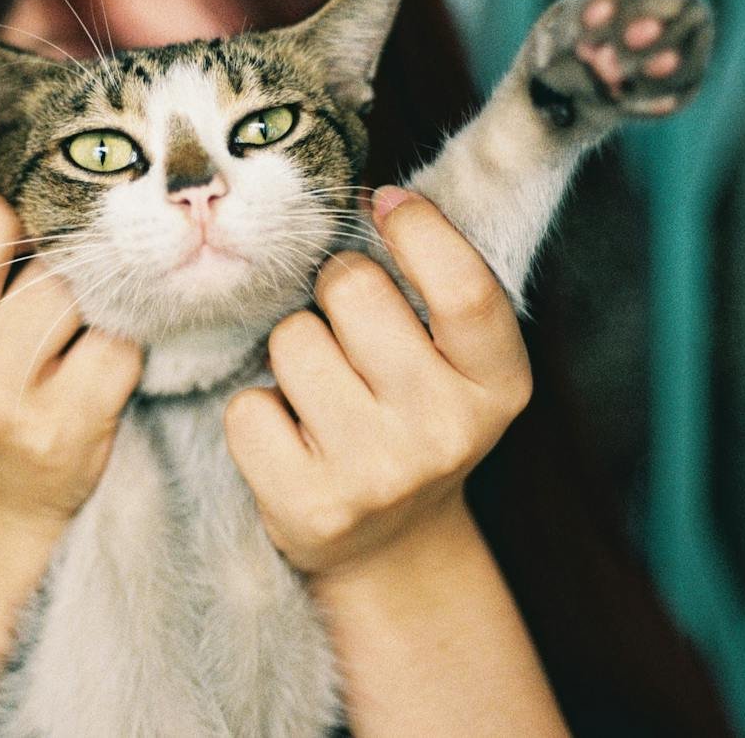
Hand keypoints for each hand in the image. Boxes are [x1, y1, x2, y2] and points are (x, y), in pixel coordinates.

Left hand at [223, 186, 531, 580]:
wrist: (392, 545)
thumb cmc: (411, 418)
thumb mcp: (454, 359)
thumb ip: (432, 285)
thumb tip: (376, 198)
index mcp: (498, 384)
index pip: (465, 289)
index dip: (420, 231)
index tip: (387, 202)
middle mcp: (447, 430)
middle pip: (352, 289)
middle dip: (335, 288)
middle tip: (346, 328)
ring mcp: (378, 473)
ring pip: (291, 339)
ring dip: (293, 351)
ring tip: (321, 392)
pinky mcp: (310, 505)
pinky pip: (246, 405)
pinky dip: (257, 410)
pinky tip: (291, 437)